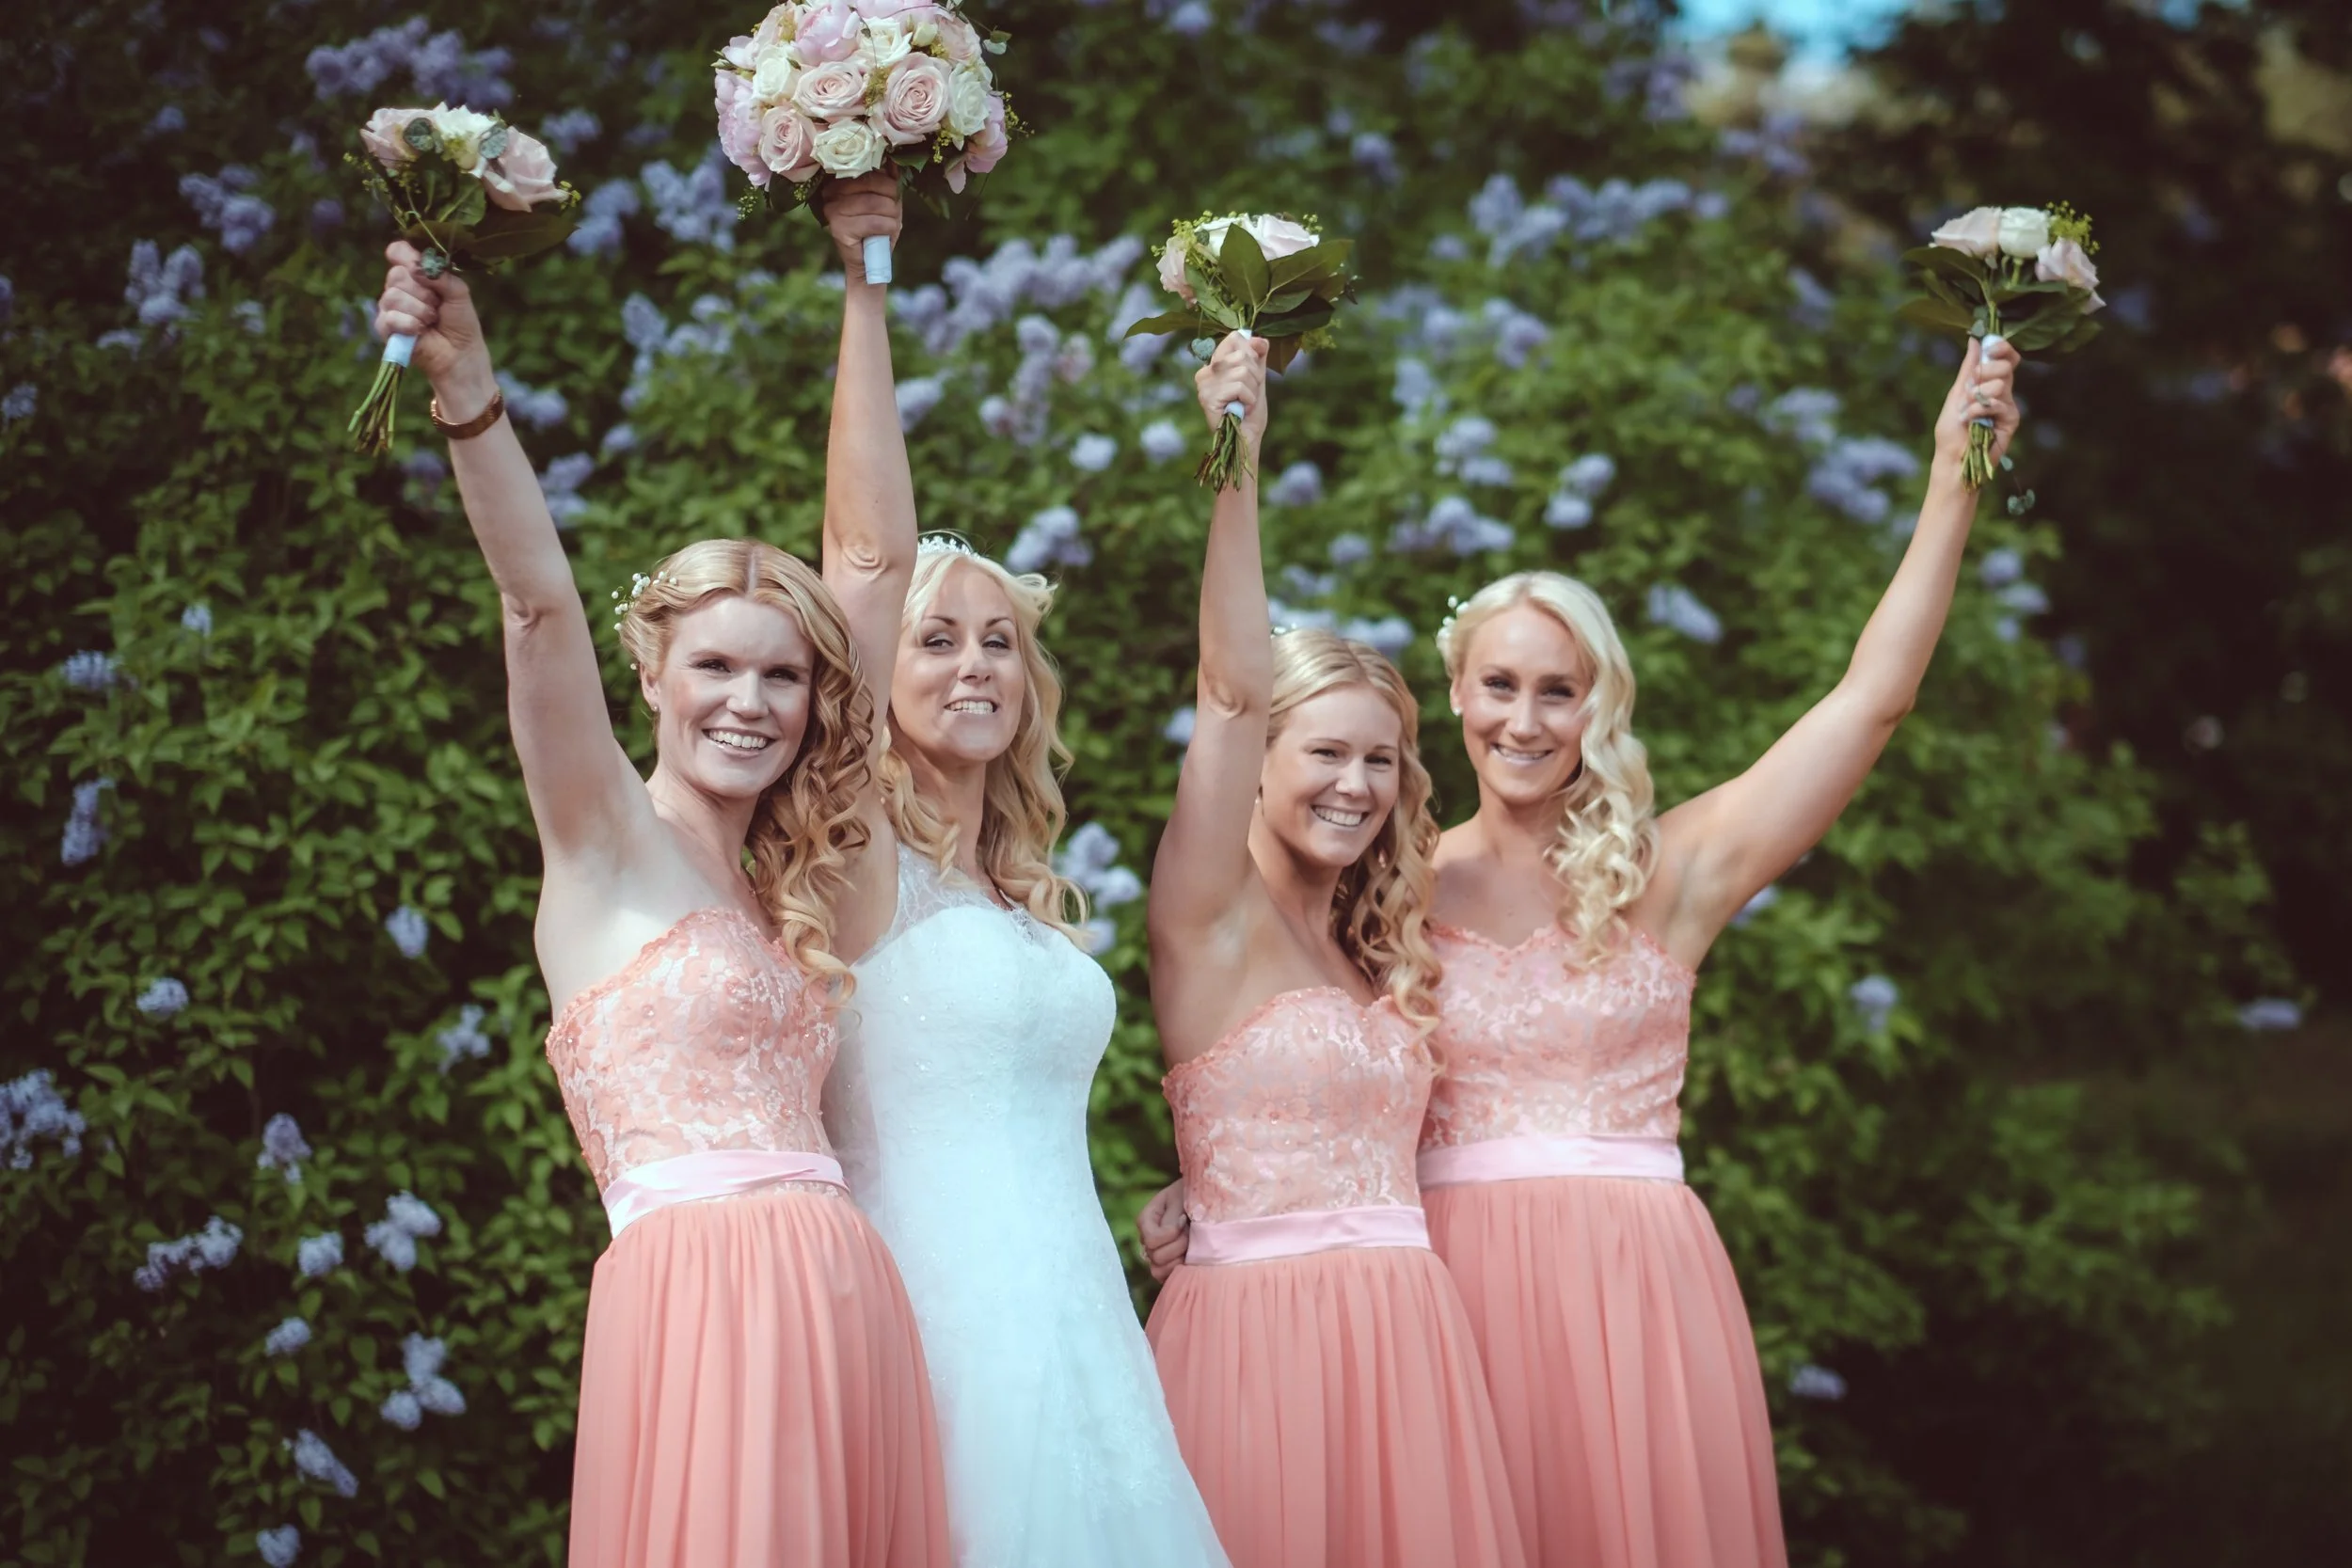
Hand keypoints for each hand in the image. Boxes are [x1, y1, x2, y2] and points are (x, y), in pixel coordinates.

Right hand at [375, 241, 494, 410]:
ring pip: (393, 296)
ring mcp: (390, 307)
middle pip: (396, 274)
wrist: (461, 354)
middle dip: (423, 291)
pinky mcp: (385, 328)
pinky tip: (421, 330)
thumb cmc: (461, 322)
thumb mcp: (458, 293)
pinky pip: (389, 317)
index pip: (398, 252)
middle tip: (437, 305)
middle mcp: (399, 287)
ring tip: (432, 320)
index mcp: (415, 274)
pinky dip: (409, 323)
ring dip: (419, 309)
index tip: (419, 266)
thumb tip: (417, 268)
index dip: (405, 255)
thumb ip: (441, 275)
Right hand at [826, 172, 902, 285]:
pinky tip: (885, 234)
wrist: (868, 262)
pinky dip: (888, 228)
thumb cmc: (877, 228)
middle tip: (892, 214)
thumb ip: (887, 179)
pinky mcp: (839, 228)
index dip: (889, 183)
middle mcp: (832, 192)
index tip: (892, 197)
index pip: (870, 169)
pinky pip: (875, 222)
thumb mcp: (885, 199)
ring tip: (889, 225)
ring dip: (892, 217)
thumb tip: (893, 160)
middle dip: (891, 200)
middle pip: (874, 183)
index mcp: (840, 180)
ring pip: (876, 203)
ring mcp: (833, 210)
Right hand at [1137, 1179, 1189, 1282]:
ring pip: (1158, 1271)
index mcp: (1146, 1220)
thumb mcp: (1182, 1197)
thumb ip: (1174, 1215)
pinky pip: (1167, 1278)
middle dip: (1179, 1246)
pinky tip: (1192, 1257)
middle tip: (1192, 1233)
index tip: (1184, 1220)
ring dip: (1180, 1260)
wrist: (1207, 1201)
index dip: (1170, 1234)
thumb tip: (1172, 1232)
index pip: (1151, 1239)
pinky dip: (1181, 1271)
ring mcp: (1156, 1255)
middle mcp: (1147, 1239)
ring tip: (1192, 1246)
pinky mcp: (1168, 1266)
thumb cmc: (1193, 1195)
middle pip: (1155, 1256)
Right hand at [1194, 331, 1269, 454]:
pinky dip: (1248, 399)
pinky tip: (1240, 409)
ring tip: (1244, 403)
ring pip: (1242, 370)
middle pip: (1242, 354)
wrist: (1247, 438)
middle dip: (1255, 376)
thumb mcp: (1257, 378)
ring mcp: (1204, 384)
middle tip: (1248, 394)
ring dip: (1252, 390)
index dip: (1252, 353)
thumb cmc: (1250, 411)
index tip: (1253, 374)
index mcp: (1215, 364)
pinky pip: (1239, 386)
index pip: (1235, 338)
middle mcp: (1205, 371)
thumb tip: (1260, 339)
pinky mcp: (1207, 397)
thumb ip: (1258, 357)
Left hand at [1933, 335, 2020, 469]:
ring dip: (1977, 396)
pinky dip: (1979, 410)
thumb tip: (1974, 340)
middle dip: (1984, 373)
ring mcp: (2008, 405)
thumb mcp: (1956, 394)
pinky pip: (1999, 403)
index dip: (2002, 348)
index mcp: (1988, 383)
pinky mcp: (2011, 419)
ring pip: (2001, 383)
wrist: (1953, 458)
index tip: (1990, 348)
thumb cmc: (1951, 430)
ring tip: (1967, 412)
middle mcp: (2002, 392)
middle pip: (2006, 365)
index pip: (2005, 357)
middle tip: (1970, 389)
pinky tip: (1972, 421)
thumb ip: (1968, 368)